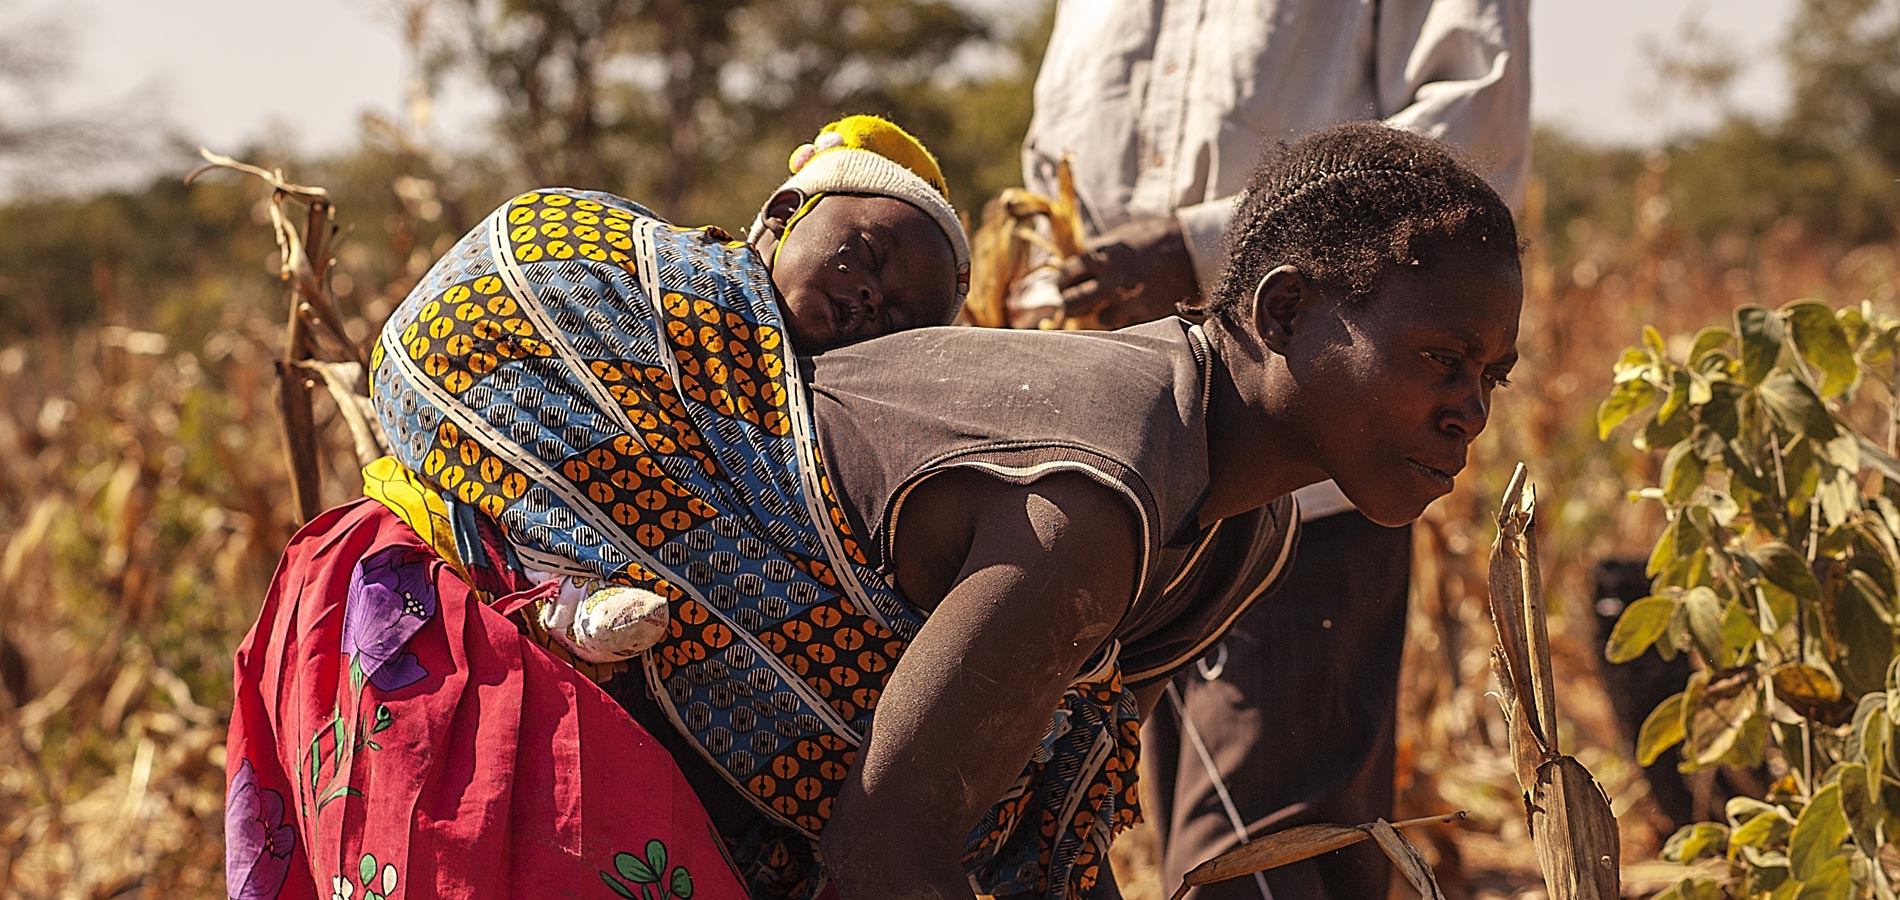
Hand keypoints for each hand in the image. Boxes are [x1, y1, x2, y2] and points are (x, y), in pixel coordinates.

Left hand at [1059, 216, 1197, 327]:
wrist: (1194, 248)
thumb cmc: (1156, 238)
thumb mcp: (1122, 235)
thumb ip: (1098, 250)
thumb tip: (1076, 262)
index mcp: (1103, 254)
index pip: (1066, 274)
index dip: (1063, 283)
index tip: (1064, 287)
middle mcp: (1112, 277)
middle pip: (1073, 302)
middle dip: (1070, 306)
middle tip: (1072, 307)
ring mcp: (1130, 297)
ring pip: (1099, 319)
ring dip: (1101, 316)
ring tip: (1107, 310)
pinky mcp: (1147, 312)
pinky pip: (1125, 326)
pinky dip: (1124, 322)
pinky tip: (1128, 313)